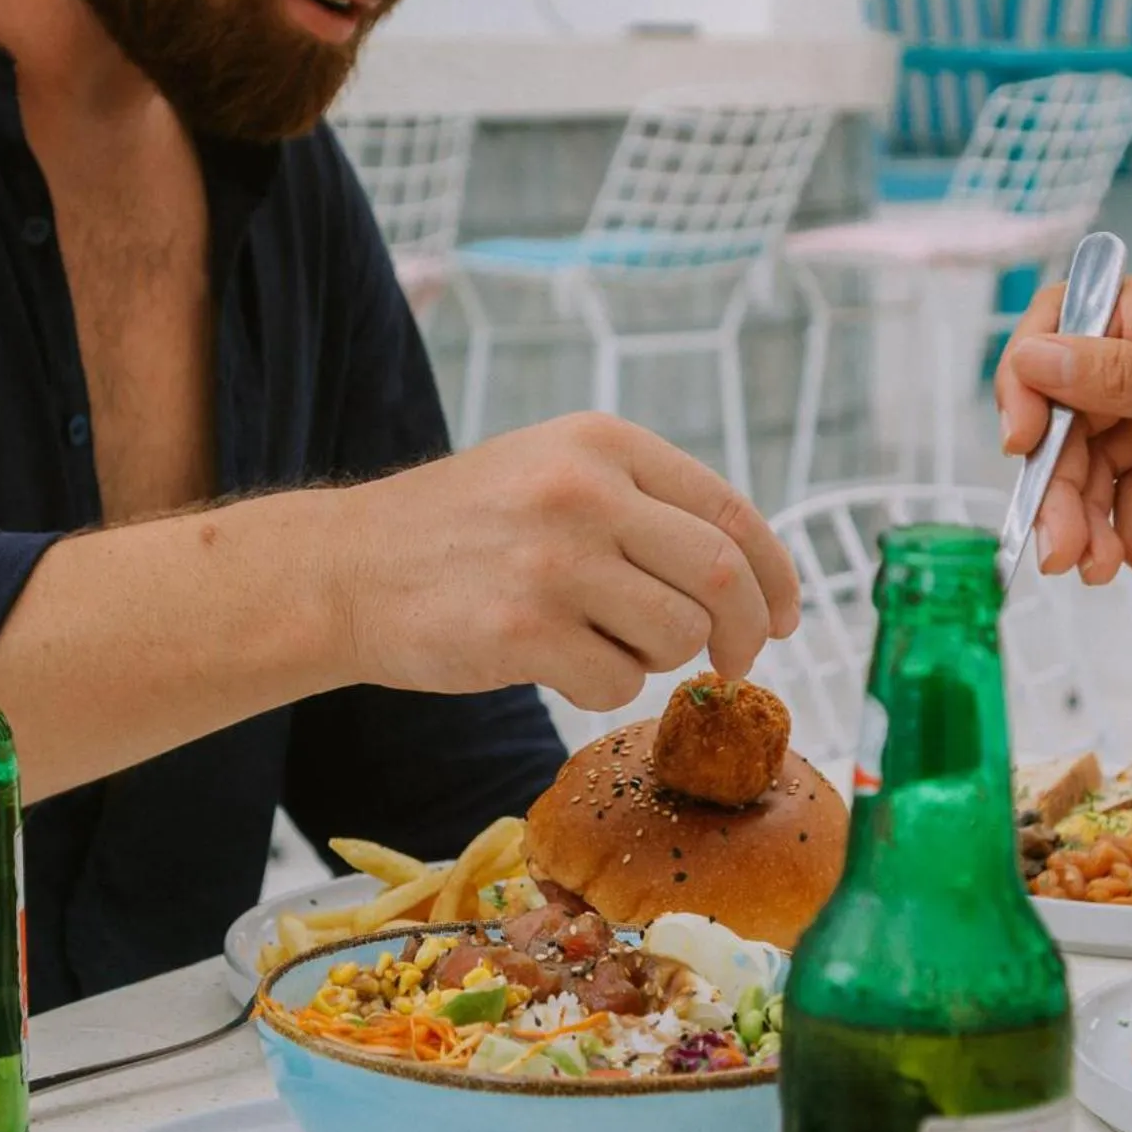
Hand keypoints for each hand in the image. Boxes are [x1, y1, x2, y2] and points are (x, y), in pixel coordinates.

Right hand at [330, 413, 800, 708]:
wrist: (345, 570)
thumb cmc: (457, 533)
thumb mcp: (549, 472)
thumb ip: (639, 503)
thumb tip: (744, 577)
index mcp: (601, 442)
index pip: (730, 510)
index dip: (775, 574)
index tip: (786, 617)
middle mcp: (585, 491)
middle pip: (722, 577)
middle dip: (745, 634)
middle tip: (735, 666)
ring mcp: (554, 561)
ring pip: (677, 636)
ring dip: (660, 660)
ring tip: (605, 645)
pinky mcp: (522, 631)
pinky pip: (616, 681)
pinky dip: (603, 689)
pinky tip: (558, 666)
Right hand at [996, 272, 1131, 594]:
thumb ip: (1129, 378)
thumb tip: (1038, 356)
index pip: (1061, 324)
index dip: (1027, 382)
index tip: (1021, 445)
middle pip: (1069, 417)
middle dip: (1061, 489)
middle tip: (1062, 552)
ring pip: (1095, 467)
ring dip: (1093, 527)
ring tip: (1106, 572)